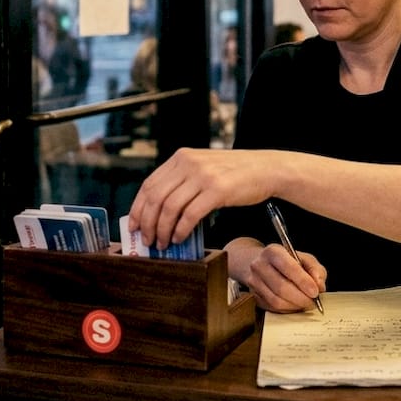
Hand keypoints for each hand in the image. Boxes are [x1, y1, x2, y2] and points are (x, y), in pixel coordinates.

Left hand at [128, 148, 274, 248]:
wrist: (266, 169)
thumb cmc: (235, 173)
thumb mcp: (203, 167)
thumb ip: (182, 181)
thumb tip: (158, 211)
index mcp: (181, 157)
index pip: (149, 185)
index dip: (138, 208)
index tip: (134, 226)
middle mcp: (189, 163)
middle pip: (155, 198)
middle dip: (147, 223)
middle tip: (148, 240)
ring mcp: (203, 176)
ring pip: (170, 208)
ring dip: (163, 230)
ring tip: (164, 243)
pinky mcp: (217, 190)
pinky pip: (190, 215)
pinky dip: (181, 230)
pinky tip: (180, 238)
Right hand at [240, 243, 326, 312]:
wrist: (261, 263)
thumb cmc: (286, 261)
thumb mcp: (304, 258)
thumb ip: (315, 270)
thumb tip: (319, 286)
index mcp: (273, 252)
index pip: (288, 267)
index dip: (303, 281)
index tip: (315, 292)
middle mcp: (259, 265)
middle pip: (281, 287)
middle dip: (301, 298)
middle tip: (313, 301)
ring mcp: (254, 282)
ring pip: (276, 300)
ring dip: (295, 305)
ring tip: (306, 303)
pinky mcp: (254, 295)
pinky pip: (272, 308)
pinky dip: (287, 309)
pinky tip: (295, 305)